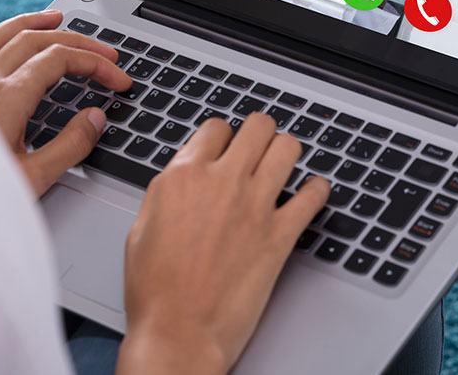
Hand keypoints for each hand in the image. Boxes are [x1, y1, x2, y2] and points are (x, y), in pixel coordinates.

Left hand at [0, 9, 132, 195]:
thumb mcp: (31, 179)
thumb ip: (68, 147)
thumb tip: (95, 118)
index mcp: (6, 98)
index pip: (59, 59)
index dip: (95, 63)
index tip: (118, 79)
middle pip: (36, 40)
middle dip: (76, 40)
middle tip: (105, 51)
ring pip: (1, 36)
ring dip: (34, 24)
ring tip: (56, 19)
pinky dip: (2, 37)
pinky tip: (5, 45)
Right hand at [117, 114, 330, 373]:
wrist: (178, 332)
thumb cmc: (155, 291)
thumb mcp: (141, 227)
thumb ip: (166, 192)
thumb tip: (182, 177)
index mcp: (184, 176)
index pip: (216, 128)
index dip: (222, 137)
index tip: (225, 147)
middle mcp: (223, 182)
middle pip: (258, 126)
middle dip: (259, 132)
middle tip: (259, 145)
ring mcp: (255, 206)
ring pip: (288, 148)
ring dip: (287, 151)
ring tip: (284, 162)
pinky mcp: (279, 236)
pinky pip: (313, 197)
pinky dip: (317, 190)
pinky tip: (312, 192)